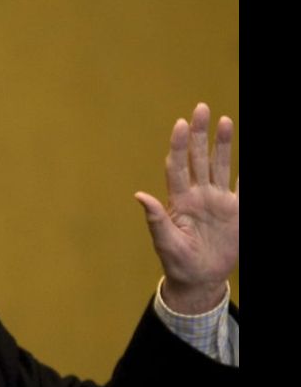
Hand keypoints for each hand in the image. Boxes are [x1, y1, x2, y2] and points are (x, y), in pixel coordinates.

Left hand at [135, 103, 237, 313]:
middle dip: (199, 134)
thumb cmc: (177, 261)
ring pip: (220, 165)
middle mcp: (198, 195)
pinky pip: (244, 186)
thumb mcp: (165, 242)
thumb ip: (155, 219)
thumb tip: (139, 195)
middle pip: (198, 158)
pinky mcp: (236, 210)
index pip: (178, 166)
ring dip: (222, 144)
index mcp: (179, 201)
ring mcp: (217, 200)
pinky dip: (246, 172)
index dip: (179, 145)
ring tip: (224, 120)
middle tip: (200, 108)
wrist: (199, 279)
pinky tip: (248, 154)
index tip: (179, 124)